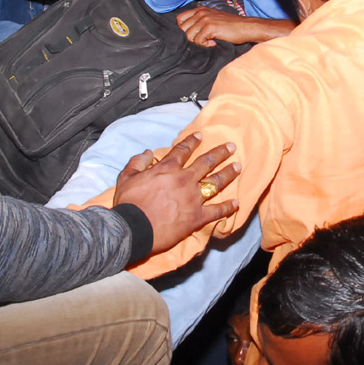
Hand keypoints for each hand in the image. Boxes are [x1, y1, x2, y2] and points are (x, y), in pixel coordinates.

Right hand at [114, 134, 240, 255]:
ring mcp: (193, 198)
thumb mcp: (126, 178)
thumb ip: (137, 162)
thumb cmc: (128, 204)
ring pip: (216, 182)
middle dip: (220, 153)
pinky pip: (217, 211)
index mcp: (167, 169)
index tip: (200, 135)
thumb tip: (147, 152)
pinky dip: (228, 207)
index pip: (183, 150)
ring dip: (228, 173)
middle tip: (231, 147)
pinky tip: (237, 203)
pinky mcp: (198, 217)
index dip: (192, 141)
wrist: (133, 229)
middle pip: (206, 162)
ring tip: (237, 167)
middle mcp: (184, 180)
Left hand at [177, 6, 252, 46]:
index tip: (194, 36)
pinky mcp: (210, 27)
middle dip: (190, 38)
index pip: (180, 19)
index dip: (184, 30)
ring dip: (198, 42)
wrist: (246, 27)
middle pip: (182, 29)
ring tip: (209, 41)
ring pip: (189, 36)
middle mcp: (200, 12)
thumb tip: (186, 33)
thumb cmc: (231, 26)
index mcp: (200, 10)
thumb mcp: (213, 19)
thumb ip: (200, 22)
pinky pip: (198, 41)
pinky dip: (206, 45)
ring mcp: (205, 19)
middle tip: (203, 40)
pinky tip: (214, 42)